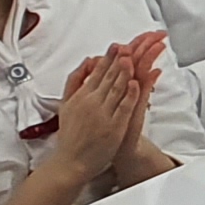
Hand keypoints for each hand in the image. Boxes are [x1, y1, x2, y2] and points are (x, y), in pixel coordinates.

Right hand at [44, 38, 156, 187]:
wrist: (71, 162)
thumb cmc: (71, 134)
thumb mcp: (67, 104)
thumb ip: (76, 82)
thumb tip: (88, 61)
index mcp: (81, 96)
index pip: (97, 72)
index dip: (109, 57)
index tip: (119, 44)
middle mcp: (91, 103)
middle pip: (109, 76)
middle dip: (122, 58)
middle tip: (133, 43)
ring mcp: (103, 114)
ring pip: (116, 89)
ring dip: (126, 71)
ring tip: (135, 55)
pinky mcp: (113, 127)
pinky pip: (123, 107)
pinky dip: (130, 94)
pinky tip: (137, 82)